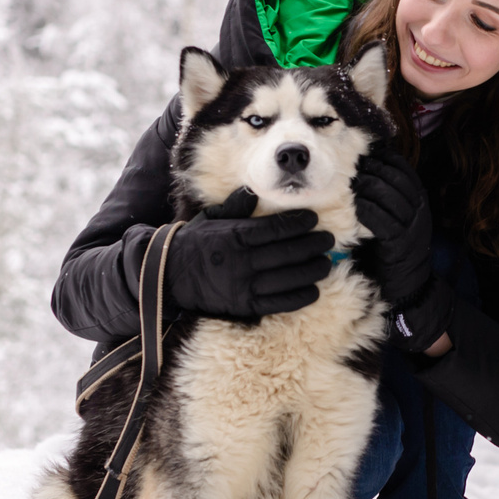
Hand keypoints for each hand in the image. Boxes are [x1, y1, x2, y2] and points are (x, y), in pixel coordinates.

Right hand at [159, 191, 333, 321]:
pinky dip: (299, 297)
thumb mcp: (211, 218)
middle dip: (312, 245)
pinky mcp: (244, 307)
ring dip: (311, 270)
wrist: (169, 276)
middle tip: (328, 240)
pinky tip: (314, 289)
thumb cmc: (196, 242)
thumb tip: (254, 192)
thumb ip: (235, 206)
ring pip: (287, 279)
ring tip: (326, 262)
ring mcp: (243, 286)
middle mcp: (241, 262)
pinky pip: (278, 304)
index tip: (313, 219)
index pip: (274, 229)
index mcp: (234, 236)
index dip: (298, 223)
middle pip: (286, 253)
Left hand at [352, 151, 452, 352]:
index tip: (364, 154)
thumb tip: (359, 173)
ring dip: (365, 186)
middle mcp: (419, 209)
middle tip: (350, 167)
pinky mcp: (399, 243)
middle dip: (371, 169)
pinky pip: (380, 219)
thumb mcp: (395, 218)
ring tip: (347, 184)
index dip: (383, 158)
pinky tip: (351, 207)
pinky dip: (364, 210)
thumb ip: (384, 198)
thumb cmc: (394, 249)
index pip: (403, 168)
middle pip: (394, 177)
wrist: (410, 286)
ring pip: (387, 194)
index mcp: (419, 199)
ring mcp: (411, 225)